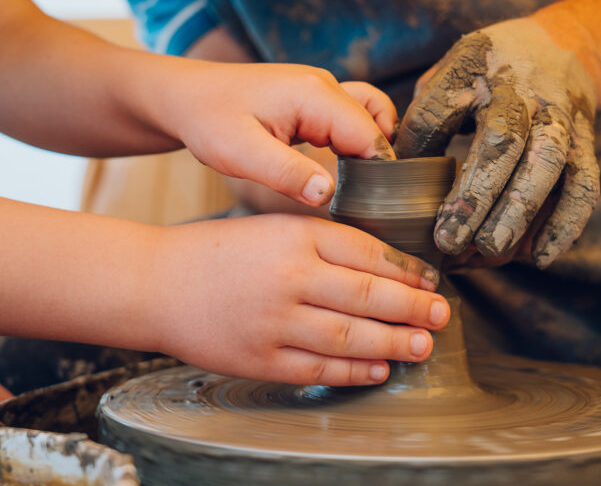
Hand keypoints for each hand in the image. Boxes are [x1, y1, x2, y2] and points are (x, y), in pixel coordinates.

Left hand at [146, 62, 396, 207]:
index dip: (378, 172)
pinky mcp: (313, 99)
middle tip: (368, 201)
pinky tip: (345, 168)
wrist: (183, 96)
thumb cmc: (206, 120)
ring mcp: (320, 89)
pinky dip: (357, 139)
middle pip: (376, 124)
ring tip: (360, 184)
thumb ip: (286, 174)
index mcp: (314, 94)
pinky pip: (351, 116)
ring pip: (370, 116)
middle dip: (379, 162)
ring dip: (372, 147)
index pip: (370, 135)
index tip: (374, 205)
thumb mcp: (240, 154)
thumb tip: (328, 195)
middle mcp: (324, 85)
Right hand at [151, 214, 449, 385]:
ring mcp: (275, 322)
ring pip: (350, 337)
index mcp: (296, 236)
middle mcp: (290, 277)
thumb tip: (382, 268)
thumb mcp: (273, 227)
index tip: (430, 281)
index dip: (406, 271)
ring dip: (393, 343)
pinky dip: (353, 372)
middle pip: (368, 296)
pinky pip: (318, 369)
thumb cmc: (219, 252)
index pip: (367, 253)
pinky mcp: (260, 359)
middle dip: (413, 308)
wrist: (158, 283)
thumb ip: (322, 241)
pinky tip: (378, 369)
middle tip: (442, 316)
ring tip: (423, 345)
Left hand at [395, 18, 599, 267]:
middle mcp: (522, 90)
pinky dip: (565, 224)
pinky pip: (584, 185)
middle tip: (447, 239)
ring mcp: (559, 116)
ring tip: (491, 249)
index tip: (400, 178)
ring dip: (518, 212)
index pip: (441, 107)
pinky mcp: (585, 141)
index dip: (419, 142)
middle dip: (475, 195)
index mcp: (476, 67)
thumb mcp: (450, 72)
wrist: (562, 47)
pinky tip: (539, 257)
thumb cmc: (488, 72)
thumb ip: (425, 113)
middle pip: (501, 142)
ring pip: (546, 166)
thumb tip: (394, 167)